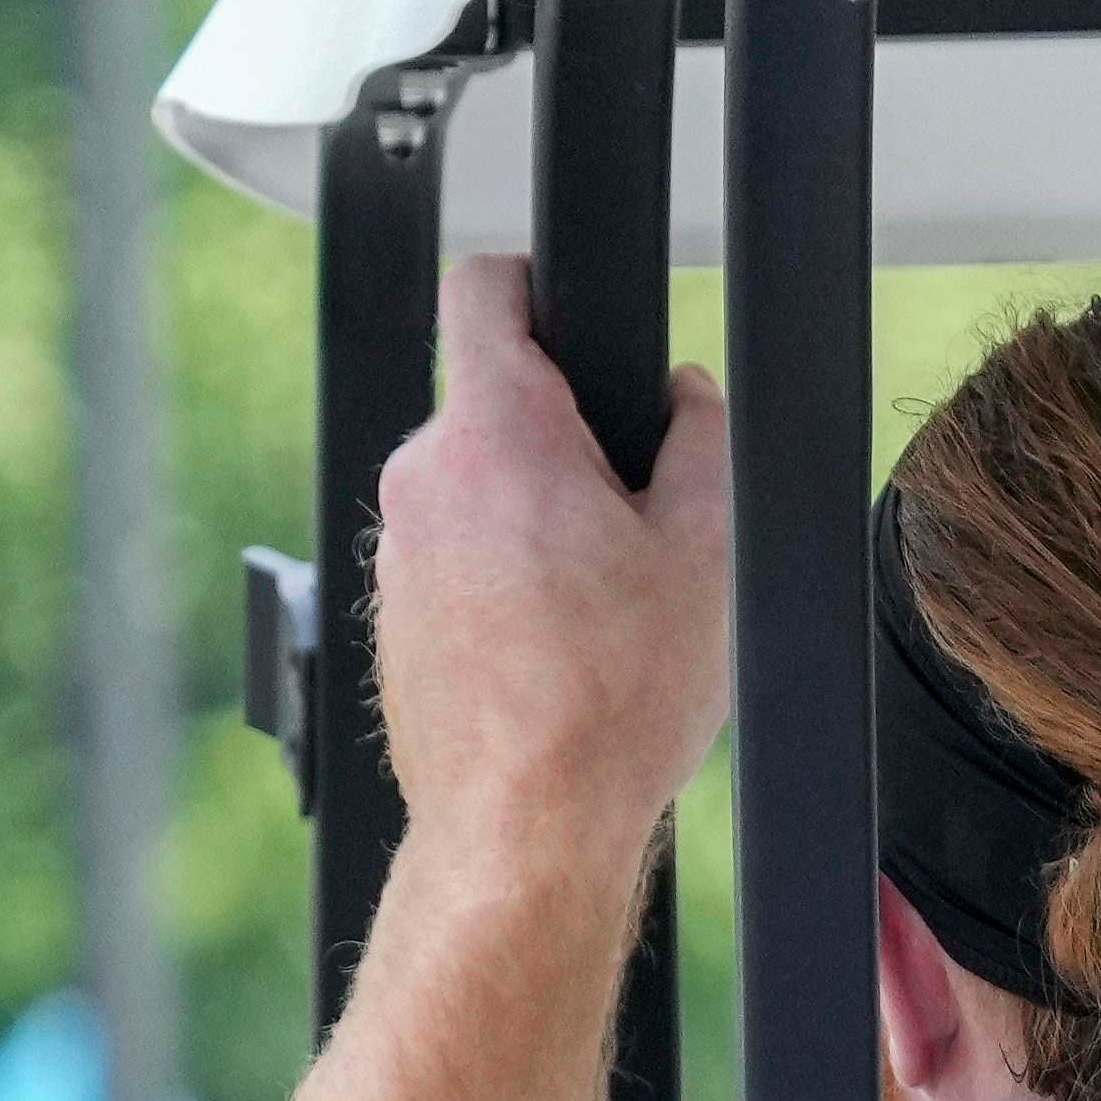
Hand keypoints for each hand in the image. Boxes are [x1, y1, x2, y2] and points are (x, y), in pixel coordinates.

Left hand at [370, 257, 730, 888]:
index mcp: (499, 434)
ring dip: (542, 519)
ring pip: (482, 487)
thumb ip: (702, 444)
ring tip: (605, 607)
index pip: (486, 291)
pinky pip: (460, 555)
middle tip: (640, 522)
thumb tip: (688, 398)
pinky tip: (560, 649)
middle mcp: (426, 474)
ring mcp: (399, 544)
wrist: (523, 820)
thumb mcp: (706, 554)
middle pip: (498, 404)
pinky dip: (508, 579)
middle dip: (569, 440)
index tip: (570, 306)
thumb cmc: (611, 701)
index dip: (535, 281)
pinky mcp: (394, 606)